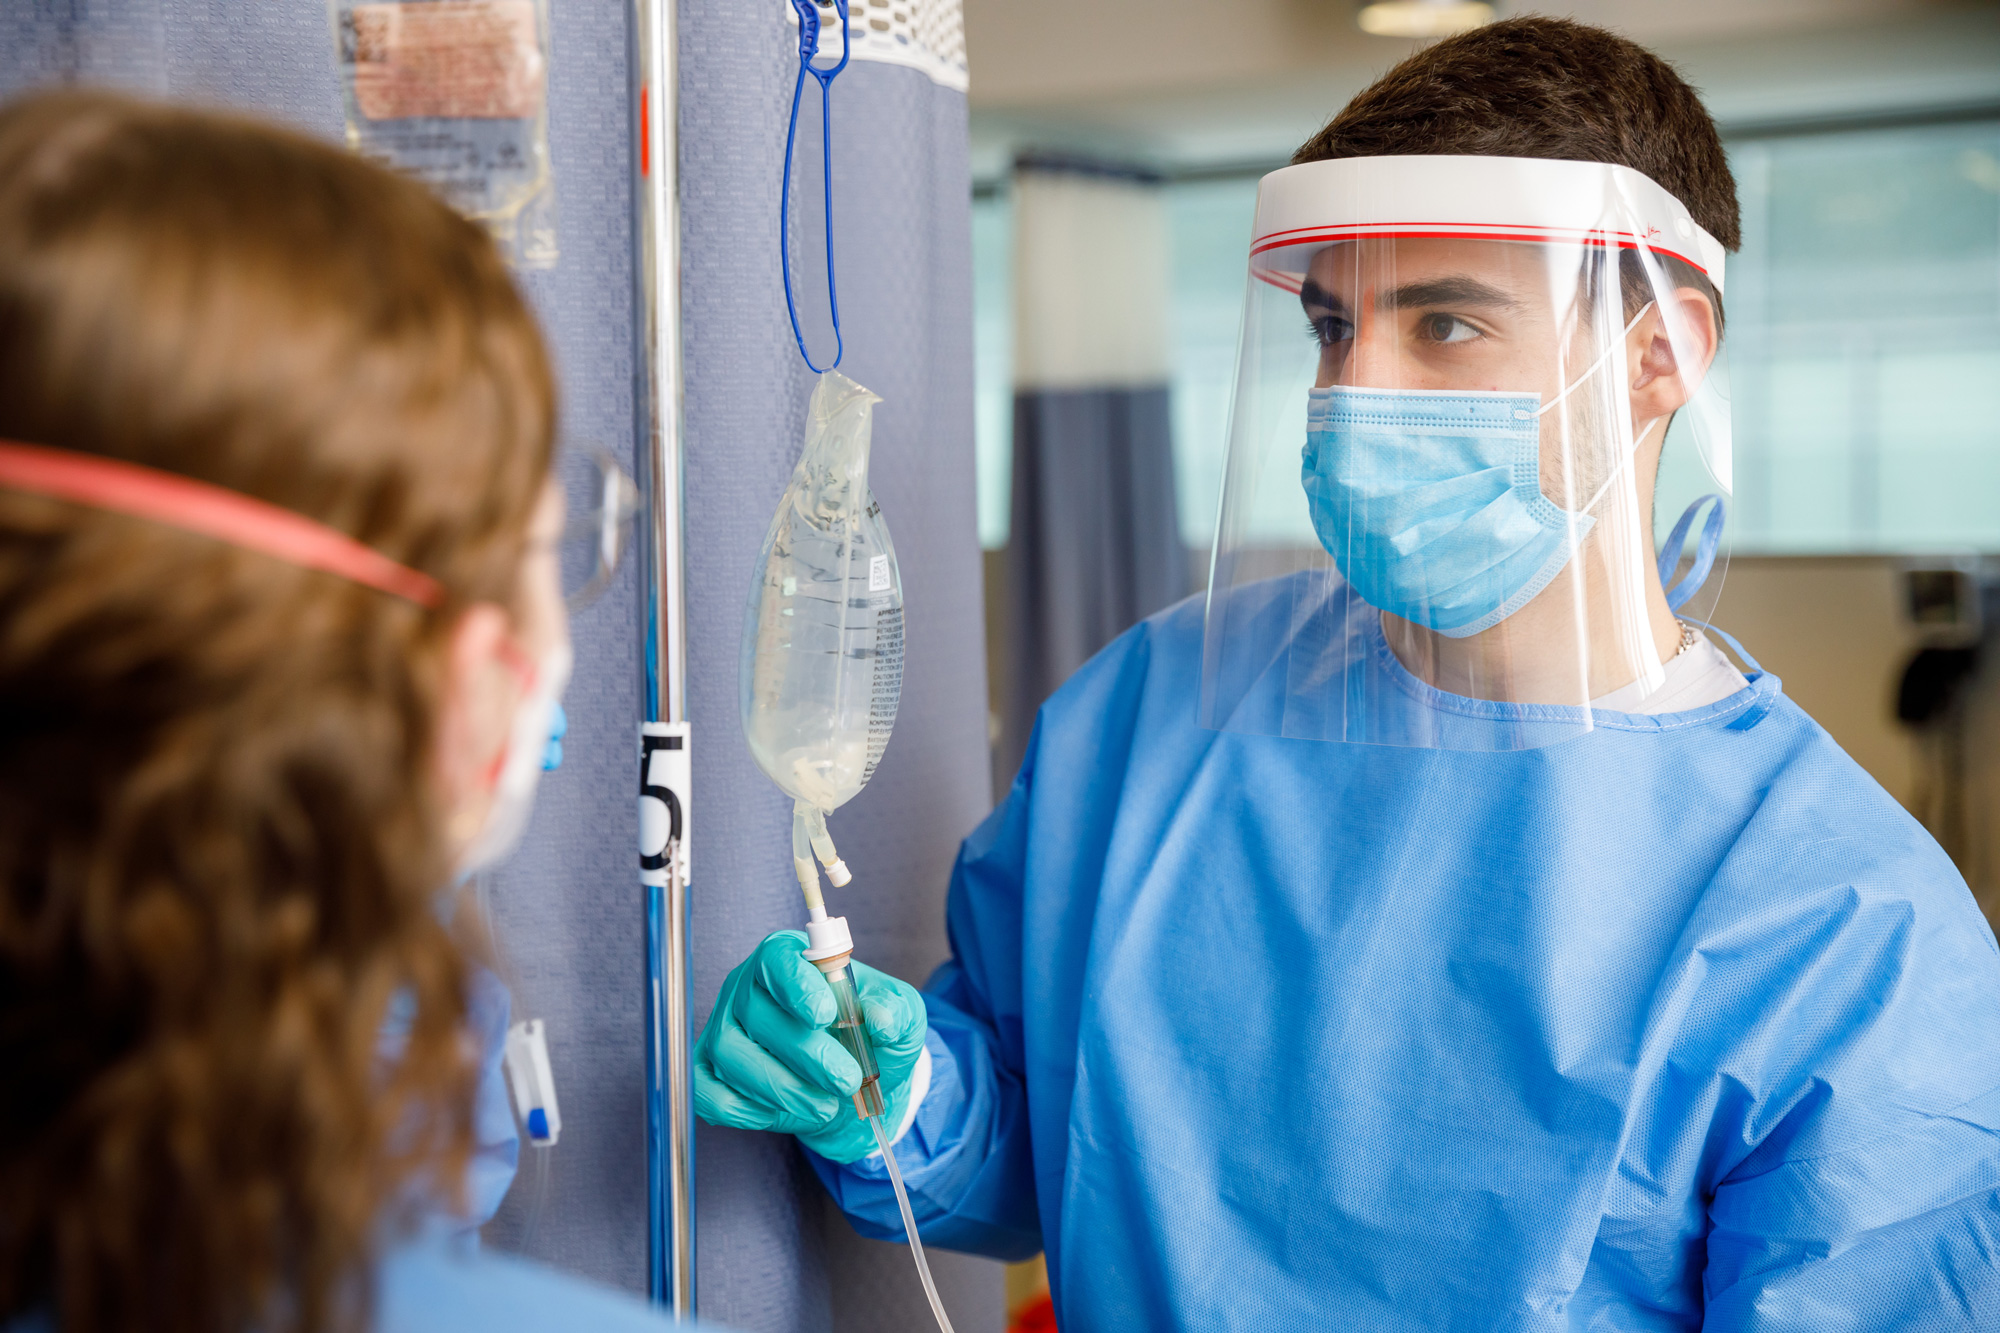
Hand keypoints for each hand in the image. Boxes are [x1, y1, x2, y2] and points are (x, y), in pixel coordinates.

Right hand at [694, 929, 926, 1163]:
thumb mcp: (900, 1015)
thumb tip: (882, 1019)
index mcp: (788, 959)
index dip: (796, 985)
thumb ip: (896, 1010)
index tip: (824, 1014)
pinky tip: (786, 1113)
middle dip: (805, 1054)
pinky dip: (748, 1111)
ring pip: (732, 1056)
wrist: (853, 1083)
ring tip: (825, 1105)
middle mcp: (747, 990)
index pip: (777, 959)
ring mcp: (723, 1032)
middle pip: (756, 1013)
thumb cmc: (869, 1035)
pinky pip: (711, 1094)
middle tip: (847, 1080)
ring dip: (782, 1088)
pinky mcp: (710, 1075)